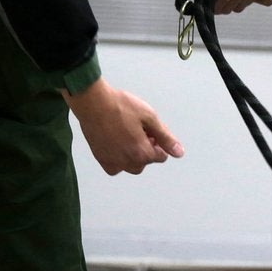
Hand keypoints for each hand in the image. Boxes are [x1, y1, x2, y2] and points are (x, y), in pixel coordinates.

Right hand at [62, 78, 183, 175]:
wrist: (93, 102)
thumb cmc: (120, 106)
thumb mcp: (150, 117)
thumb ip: (165, 137)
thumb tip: (178, 152)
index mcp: (142, 153)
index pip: (161, 156)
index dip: (157, 141)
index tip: (148, 129)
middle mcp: (128, 162)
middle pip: (146, 161)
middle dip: (146, 149)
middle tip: (138, 130)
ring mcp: (113, 162)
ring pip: (131, 166)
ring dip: (133, 155)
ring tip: (126, 135)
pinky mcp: (101, 158)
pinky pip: (115, 167)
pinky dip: (118, 159)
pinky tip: (116, 143)